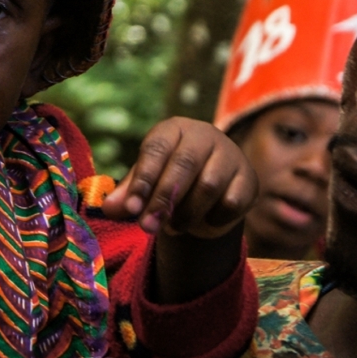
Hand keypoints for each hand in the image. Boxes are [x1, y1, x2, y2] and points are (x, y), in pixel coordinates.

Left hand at [101, 117, 256, 238]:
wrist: (214, 185)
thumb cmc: (171, 177)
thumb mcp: (147, 182)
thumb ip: (128, 193)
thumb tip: (108, 208)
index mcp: (173, 129)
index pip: (156, 149)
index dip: (143, 179)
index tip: (130, 207)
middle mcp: (204, 135)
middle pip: (183, 166)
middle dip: (162, 201)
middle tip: (147, 228)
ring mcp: (230, 154)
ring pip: (208, 186)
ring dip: (186, 212)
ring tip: (173, 226)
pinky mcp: (248, 177)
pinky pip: (231, 202)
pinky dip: (214, 218)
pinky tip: (204, 220)